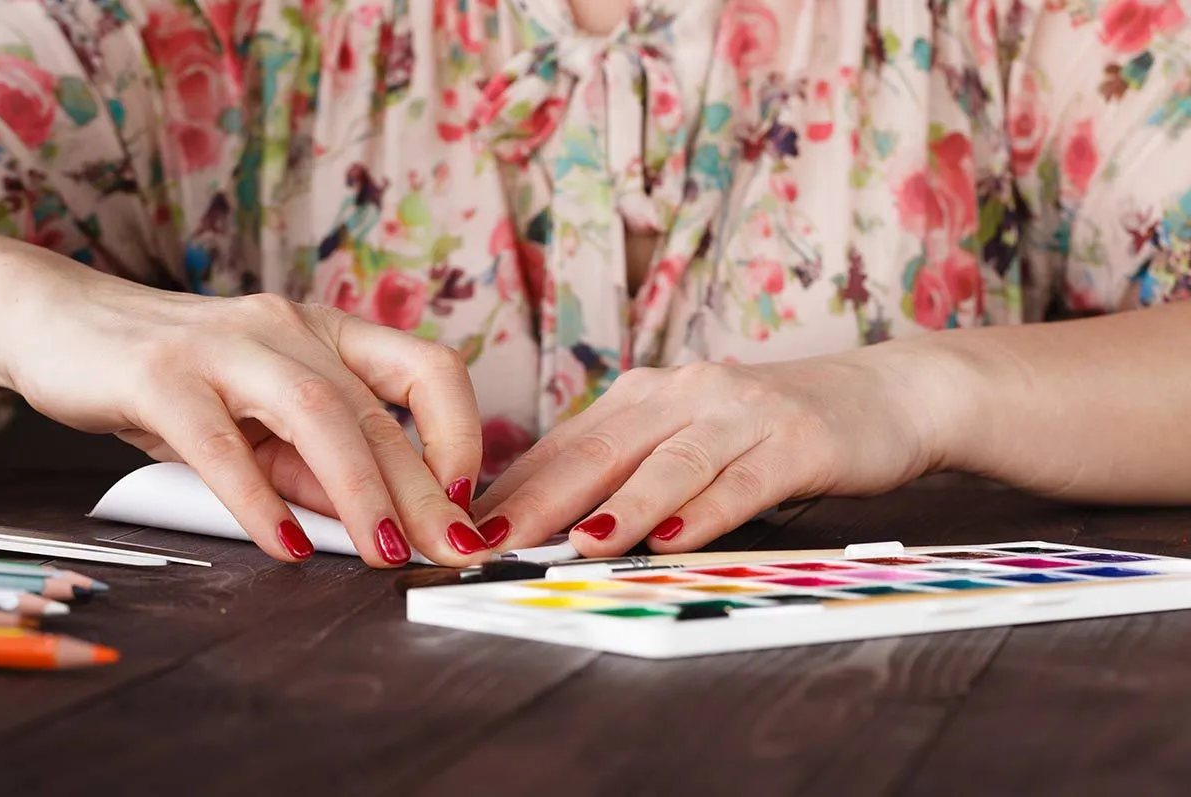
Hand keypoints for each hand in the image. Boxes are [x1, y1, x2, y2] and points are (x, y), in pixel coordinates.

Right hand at [0, 237, 489, 567]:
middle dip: (425, 490)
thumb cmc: (183, 382)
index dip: (461, 433)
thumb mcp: (264, 426)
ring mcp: (224, 346)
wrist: (67, 328)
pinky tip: (290, 546)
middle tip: (454, 552)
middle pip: (375, 410)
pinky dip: (260, 500)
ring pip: (315, 412)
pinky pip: (220, 442)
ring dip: (362, 490)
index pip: (428, 371)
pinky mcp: (159, 375)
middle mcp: (289, 330)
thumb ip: (319, 469)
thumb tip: (386, 525)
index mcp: (328, 336)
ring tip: (388, 553)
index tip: (466, 500)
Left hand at [471, 349, 964, 555]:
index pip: (567, 446)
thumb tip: (548, 522)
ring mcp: (743, 414)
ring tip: (582, 543)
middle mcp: (687, 395)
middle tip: (494, 542)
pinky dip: (707, 509)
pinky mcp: (798, 440)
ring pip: (671, 460)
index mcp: (649, 397)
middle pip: (603, 449)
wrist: (879, 394)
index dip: (515, 488)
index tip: (467, 530)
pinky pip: (744, 479)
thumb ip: (629, 470)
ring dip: (624, 504)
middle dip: (543, 499)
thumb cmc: (768, 430)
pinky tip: (675, 538)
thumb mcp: (690, 439)